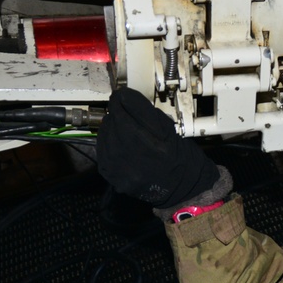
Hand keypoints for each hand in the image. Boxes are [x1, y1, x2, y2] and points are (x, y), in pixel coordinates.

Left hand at [97, 88, 223, 208]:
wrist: (181, 187)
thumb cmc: (179, 157)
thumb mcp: (168, 129)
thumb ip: (143, 111)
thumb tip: (123, 95)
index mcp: (148, 145)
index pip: (121, 114)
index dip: (119, 101)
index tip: (121, 97)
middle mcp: (130, 160)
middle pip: (110, 124)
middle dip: (116, 114)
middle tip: (125, 113)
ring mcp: (119, 171)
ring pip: (103, 137)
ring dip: (110, 128)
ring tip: (123, 128)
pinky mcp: (113, 178)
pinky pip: (101, 153)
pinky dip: (107, 144)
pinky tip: (118, 142)